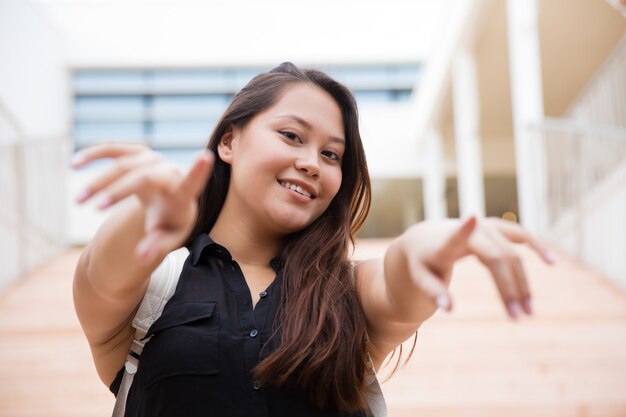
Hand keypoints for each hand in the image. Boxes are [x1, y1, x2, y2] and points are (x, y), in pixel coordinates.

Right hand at [71, 143, 213, 263]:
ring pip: (125, 164)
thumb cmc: (170, 223)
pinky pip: (114, 150)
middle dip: (119, 191)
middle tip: (94, 208)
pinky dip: (95, 155)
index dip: (198, 171)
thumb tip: (142, 258)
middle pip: (145, 176)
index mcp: (183, 193)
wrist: (165, 202)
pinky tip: (74, 164)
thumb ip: (156, 248)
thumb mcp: (167, 239)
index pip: (192, 183)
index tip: (206, 156)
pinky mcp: (136, 153)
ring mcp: (153, 159)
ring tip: (78, 201)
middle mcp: (170, 171)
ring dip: (100, 181)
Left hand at [402, 217, 555, 318]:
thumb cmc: (424, 262)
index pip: (456, 237)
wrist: (426, 239)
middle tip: (516, 318)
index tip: (471, 217)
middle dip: (508, 288)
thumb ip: (433, 291)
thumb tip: (449, 308)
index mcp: (447, 241)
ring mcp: (486, 227)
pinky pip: (521, 236)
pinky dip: (536, 246)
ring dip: (523, 281)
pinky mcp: (497, 228)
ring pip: (512, 253)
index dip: (463, 229)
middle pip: (497, 257)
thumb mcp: (420, 278)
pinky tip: (552, 262)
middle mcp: (470, 230)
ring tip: (528, 311)